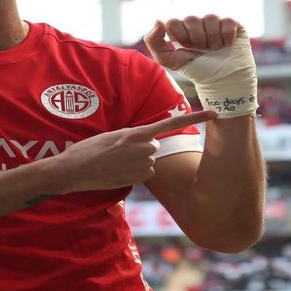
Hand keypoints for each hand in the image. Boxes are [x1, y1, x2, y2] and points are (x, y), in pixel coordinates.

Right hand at [55, 110, 213, 192]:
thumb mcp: (111, 136)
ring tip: (115, 163)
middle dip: (141, 150)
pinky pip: (145, 174)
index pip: (171, 123)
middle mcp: (144, 147)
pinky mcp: (141, 177)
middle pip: (154, 146)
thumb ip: (130, 137)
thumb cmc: (88, 150)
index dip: (195, 117)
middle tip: (119, 153)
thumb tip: (142, 143)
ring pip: (149, 161)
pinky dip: (134, 174)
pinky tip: (117, 173)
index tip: (214, 112)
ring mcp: (143, 163)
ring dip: (136, 163)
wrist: (76, 169)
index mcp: (137, 132)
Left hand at [143, 15, 243, 69]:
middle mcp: (198, 24)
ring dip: (211, 39)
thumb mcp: (168, 60)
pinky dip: (226, 36)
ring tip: (214, 50)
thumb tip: (158, 20)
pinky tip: (226, 46)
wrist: (221, 81)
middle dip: (196, 39)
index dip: (180, 36)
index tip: (186, 48)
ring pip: (210, 17)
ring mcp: (215, 23)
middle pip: (191, 19)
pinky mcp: (233, 25)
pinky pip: (227, 21)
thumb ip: (154, 41)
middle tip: (201, 50)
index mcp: (181, 30)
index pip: (173, 22)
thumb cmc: (195, 71)